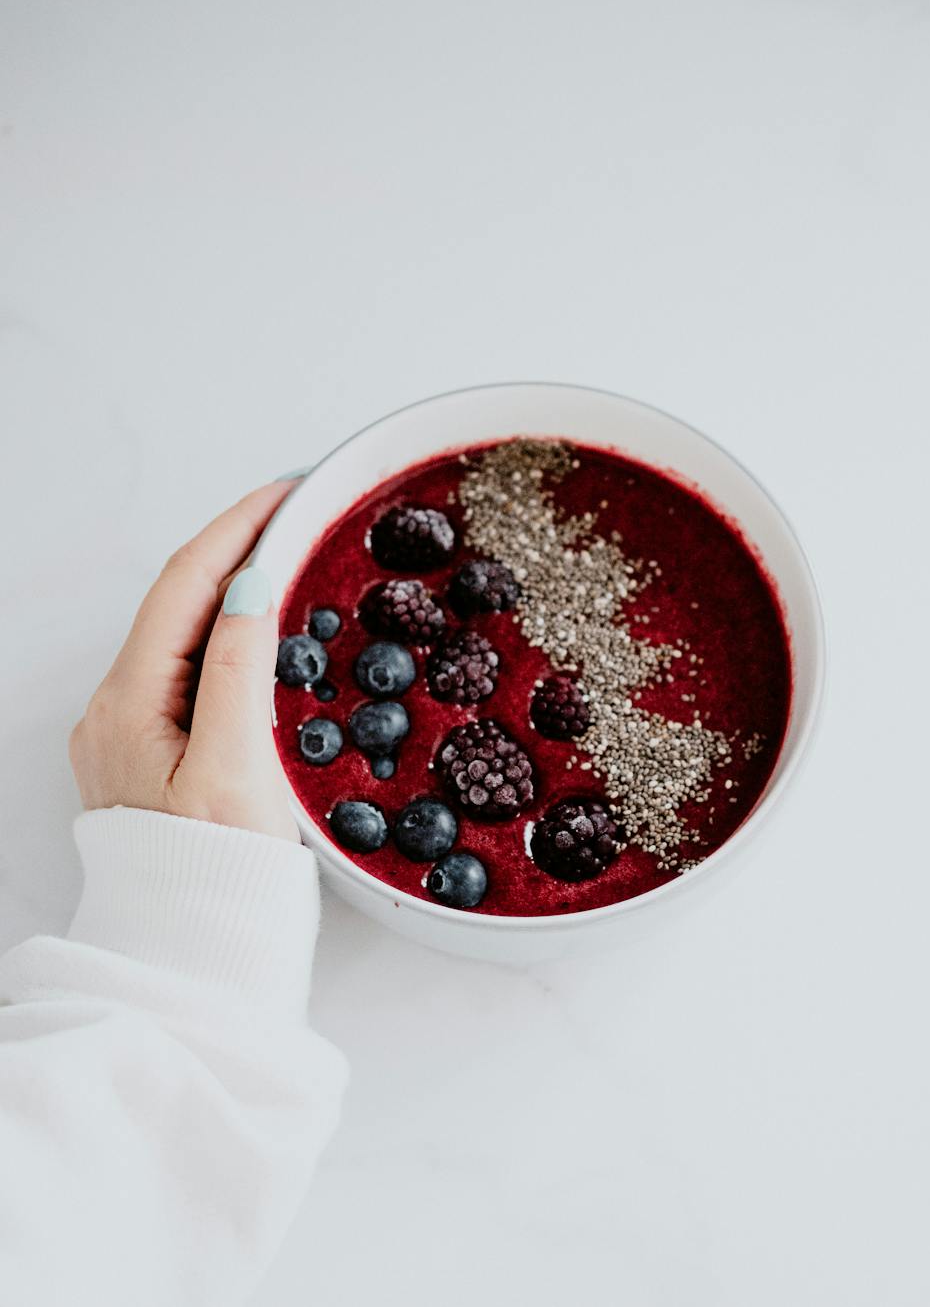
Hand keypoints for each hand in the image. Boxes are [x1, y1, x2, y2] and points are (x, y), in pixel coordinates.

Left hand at [70, 481, 299, 841]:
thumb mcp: (234, 770)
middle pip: (177, 601)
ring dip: (234, 588)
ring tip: (291, 555)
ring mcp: (130, 729)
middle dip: (236, 548)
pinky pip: (189, 669)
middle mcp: (117, 708)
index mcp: (129, 704)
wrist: (192, 951)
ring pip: (184, 633)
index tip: (287, 491)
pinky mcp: (152, 750)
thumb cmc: (216, 875)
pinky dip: (229, 635)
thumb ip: (237, 670)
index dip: (235, 529)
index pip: (183, 586)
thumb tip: (249, 586)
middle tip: (298, 513)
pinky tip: (265, 629)